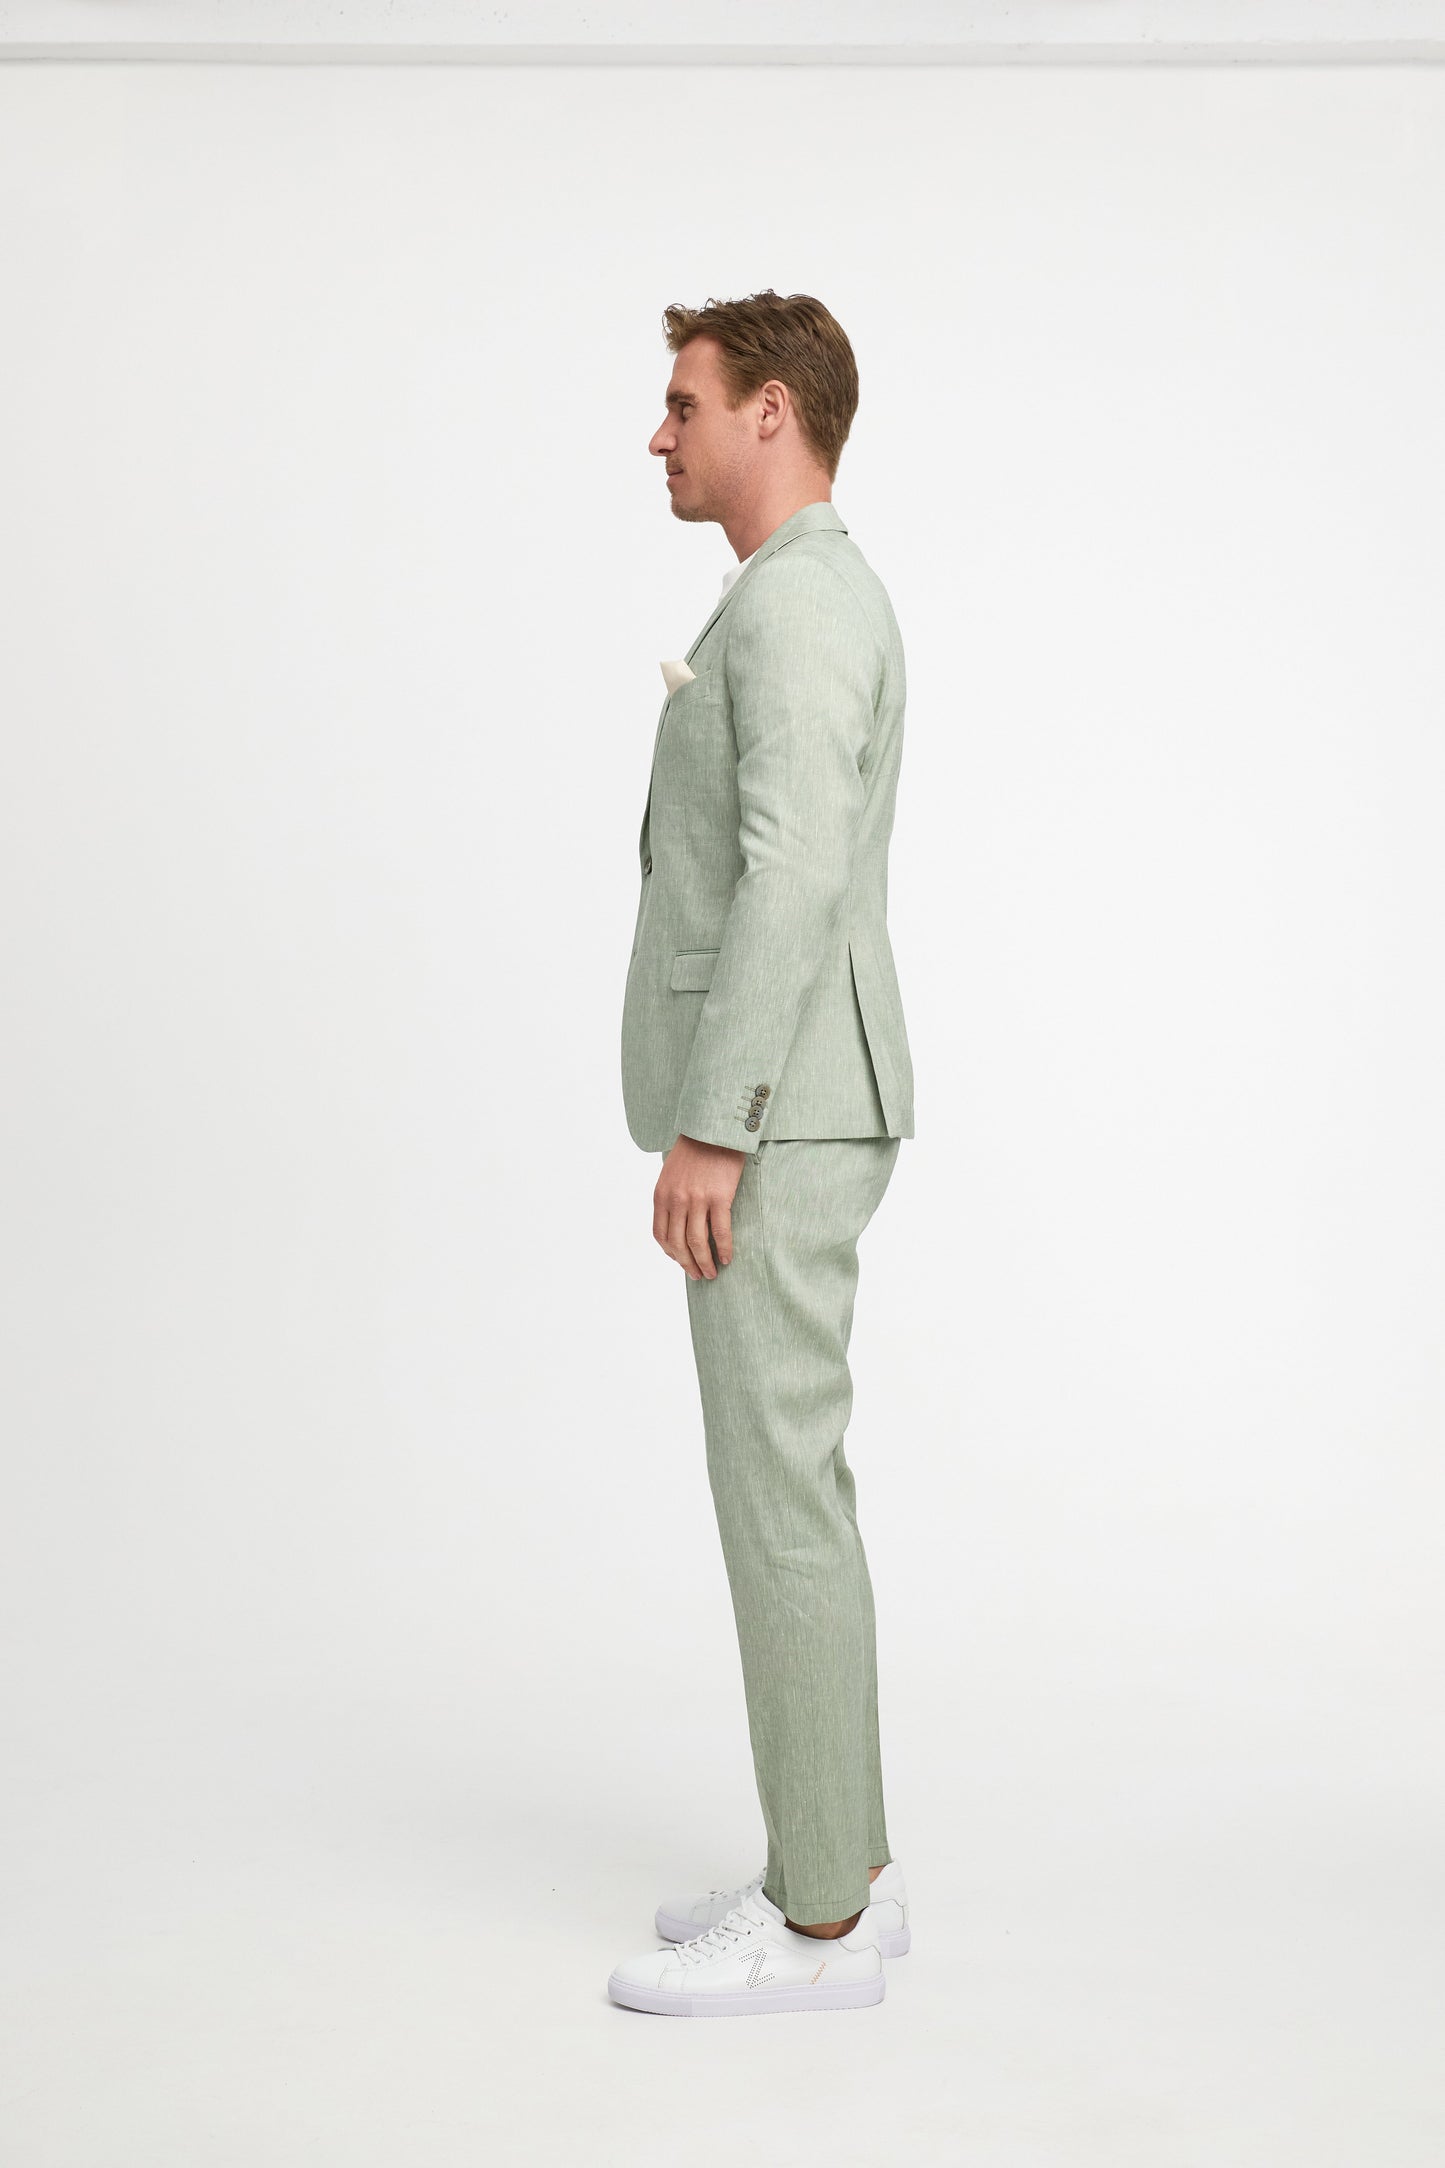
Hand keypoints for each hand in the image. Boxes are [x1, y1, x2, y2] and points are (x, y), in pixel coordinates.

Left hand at [654, 1134, 745, 1279]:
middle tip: (698, 1275)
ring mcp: (697, 1200)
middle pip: (678, 1243)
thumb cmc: (695, 1149)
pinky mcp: (719, 1197)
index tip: (680, 1261)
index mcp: (661, 1195)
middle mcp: (676, 1200)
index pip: (660, 1235)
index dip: (670, 1253)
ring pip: (697, 1242)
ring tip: (712, 1273)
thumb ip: (671, 1196)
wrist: (714, 1129)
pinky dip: (724, 1249)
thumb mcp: (671, 1173)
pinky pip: (720, 1232)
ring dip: (704, 1262)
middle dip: (688, 1264)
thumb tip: (679, 1221)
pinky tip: (727, 1258)